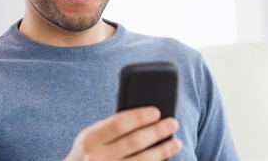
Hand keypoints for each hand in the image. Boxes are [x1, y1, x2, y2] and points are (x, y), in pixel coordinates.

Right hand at [63, 106, 181, 159]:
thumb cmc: (92, 150)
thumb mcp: (94, 136)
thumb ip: (112, 127)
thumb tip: (147, 116)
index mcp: (90, 138)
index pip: (118, 124)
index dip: (138, 117)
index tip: (157, 112)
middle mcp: (96, 157)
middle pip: (133, 142)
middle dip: (156, 132)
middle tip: (173, 123)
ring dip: (162, 152)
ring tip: (176, 143)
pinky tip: (166, 160)